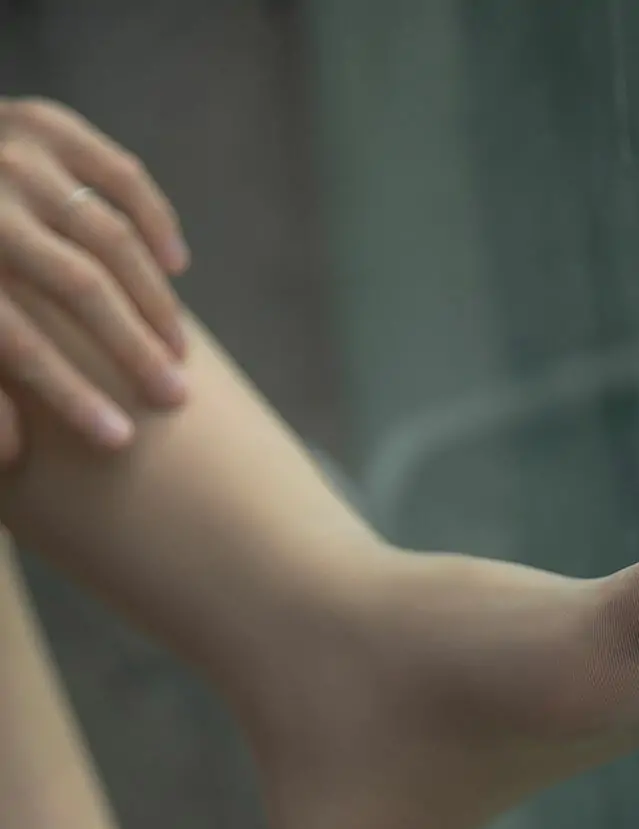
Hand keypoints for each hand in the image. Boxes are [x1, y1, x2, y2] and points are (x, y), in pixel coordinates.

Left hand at [0, 97, 191, 462]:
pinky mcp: (46, 123)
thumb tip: (12, 452)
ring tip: (180, 351)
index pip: (21, 343)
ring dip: (155, 300)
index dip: (72, 397)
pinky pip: (123, 177)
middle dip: (133, 351)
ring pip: (112, 237)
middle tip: (176, 398)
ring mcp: (17, 155)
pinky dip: (157, 224)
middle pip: (78, 288)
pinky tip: (177, 268)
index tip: (122, 442)